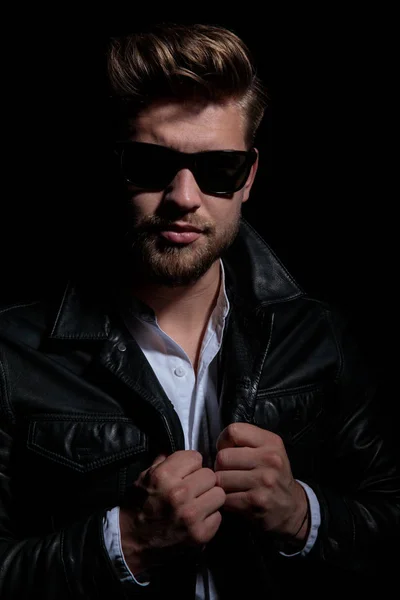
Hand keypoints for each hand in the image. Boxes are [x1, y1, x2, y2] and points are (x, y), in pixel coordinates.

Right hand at [120, 450, 225, 573]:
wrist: (131, 543)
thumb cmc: (138, 506)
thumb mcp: (144, 477)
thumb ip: (164, 462)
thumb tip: (183, 453)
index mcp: (164, 476)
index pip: (196, 457)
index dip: (190, 465)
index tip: (185, 474)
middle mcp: (179, 494)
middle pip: (210, 475)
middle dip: (202, 482)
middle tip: (192, 490)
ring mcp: (191, 515)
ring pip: (219, 494)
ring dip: (209, 499)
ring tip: (197, 504)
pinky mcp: (200, 534)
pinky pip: (218, 516)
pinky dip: (210, 518)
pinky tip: (197, 520)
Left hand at [214, 423, 308, 540]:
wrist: (291, 507)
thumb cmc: (273, 474)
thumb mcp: (267, 449)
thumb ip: (245, 441)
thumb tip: (217, 445)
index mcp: (271, 442)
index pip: (234, 431)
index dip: (224, 441)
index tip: (228, 450)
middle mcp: (270, 459)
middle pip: (223, 456)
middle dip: (220, 466)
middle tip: (227, 472)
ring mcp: (264, 482)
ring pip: (221, 478)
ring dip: (221, 484)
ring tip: (230, 486)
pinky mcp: (256, 502)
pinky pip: (225, 497)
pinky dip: (225, 500)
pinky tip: (234, 498)